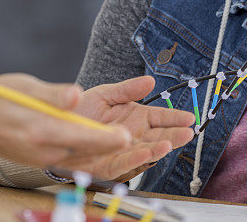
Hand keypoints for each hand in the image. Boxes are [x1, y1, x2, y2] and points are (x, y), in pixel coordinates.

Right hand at [0, 74, 131, 168]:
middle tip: (135, 140)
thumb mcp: (27, 88)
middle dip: (111, 146)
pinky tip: (99, 143)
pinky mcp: (41, 159)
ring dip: (101, 149)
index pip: (81, 137)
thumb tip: (77, 95)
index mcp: (41, 130)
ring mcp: (42, 158)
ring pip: (80, 155)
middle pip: (86, 150)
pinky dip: (87, 151)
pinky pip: (70, 157)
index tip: (127, 137)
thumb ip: (55, 94)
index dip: (106, 138)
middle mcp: (43, 150)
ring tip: (123, 141)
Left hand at [63, 76, 194, 179]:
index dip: (175, 118)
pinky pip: (123, 164)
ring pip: (145, 152)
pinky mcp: (108, 166)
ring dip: (158, 149)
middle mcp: (133, 137)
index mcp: (136, 118)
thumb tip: (150, 80)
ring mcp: (123, 152)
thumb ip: (128, 90)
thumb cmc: (82, 111)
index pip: (161, 117)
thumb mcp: (106, 94)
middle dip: (174, 135)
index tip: (190, 117)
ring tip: (169, 143)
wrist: (56, 127)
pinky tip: (147, 153)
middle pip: (158, 136)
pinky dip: (135, 159)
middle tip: (188, 132)